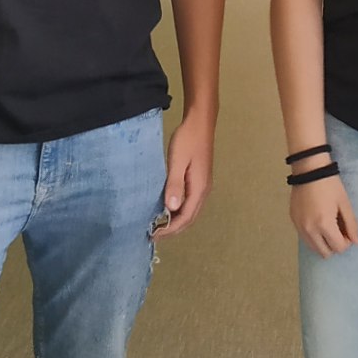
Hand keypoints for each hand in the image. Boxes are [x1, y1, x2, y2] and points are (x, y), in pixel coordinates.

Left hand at [157, 111, 215, 236]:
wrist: (200, 122)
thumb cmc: (187, 140)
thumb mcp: (177, 161)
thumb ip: (175, 184)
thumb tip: (172, 208)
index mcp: (199, 188)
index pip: (185, 217)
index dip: (170, 229)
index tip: (154, 234)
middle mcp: (204, 190)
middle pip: (190, 218)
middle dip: (173, 229)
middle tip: (154, 233)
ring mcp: (203, 185)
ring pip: (190, 211)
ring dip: (176, 220)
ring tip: (159, 224)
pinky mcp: (199, 179)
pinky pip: (190, 202)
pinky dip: (179, 210)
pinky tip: (167, 207)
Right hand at [289, 167, 357, 257]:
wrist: (309, 170)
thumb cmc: (330, 185)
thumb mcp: (344, 204)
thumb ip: (351, 225)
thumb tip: (356, 241)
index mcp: (324, 224)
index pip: (338, 248)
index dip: (346, 242)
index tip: (346, 230)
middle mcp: (309, 229)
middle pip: (324, 253)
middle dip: (334, 245)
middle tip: (337, 230)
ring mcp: (299, 226)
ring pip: (313, 248)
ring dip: (322, 242)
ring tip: (327, 225)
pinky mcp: (293, 221)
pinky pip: (305, 237)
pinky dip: (313, 235)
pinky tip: (317, 220)